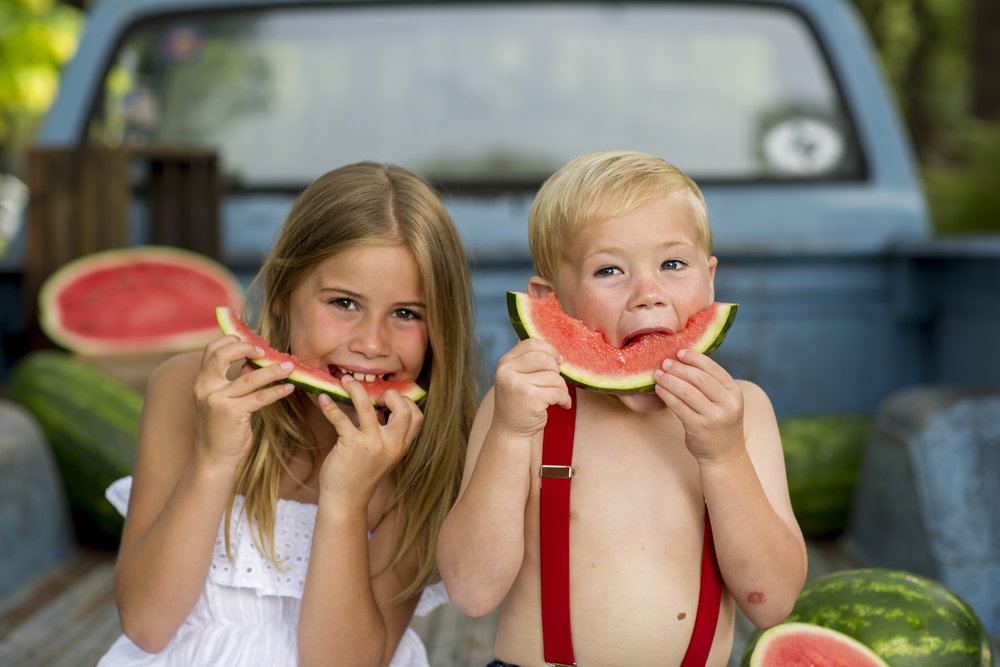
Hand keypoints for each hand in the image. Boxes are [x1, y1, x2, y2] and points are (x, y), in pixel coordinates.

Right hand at [192, 335, 294, 467]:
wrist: (214, 457)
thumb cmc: (222, 427)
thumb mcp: (224, 399)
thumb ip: (236, 380)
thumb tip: (255, 361)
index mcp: (202, 381)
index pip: (212, 350)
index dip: (231, 340)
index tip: (251, 342)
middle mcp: (205, 388)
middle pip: (222, 355)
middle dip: (246, 347)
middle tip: (266, 351)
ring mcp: (217, 400)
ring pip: (249, 377)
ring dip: (272, 371)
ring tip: (289, 367)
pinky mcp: (232, 413)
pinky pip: (259, 397)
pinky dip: (276, 391)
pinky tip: (288, 389)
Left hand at [316, 375, 423, 509]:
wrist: (346, 500)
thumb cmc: (360, 474)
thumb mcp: (383, 455)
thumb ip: (386, 433)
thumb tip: (375, 405)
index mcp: (401, 446)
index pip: (416, 416)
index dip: (405, 402)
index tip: (387, 401)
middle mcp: (391, 444)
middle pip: (404, 408)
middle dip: (390, 394)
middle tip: (374, 395)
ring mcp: (373, 444)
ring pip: (367, 405)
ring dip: (355, 389)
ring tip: (345, 380)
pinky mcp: (352, 445)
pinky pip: (341, 418)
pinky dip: (330, 407)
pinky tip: (323, 400)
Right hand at [491, 338, 571, 438]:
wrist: (511, 431)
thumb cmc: (519, 403)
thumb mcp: (517, 377)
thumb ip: (527, 360)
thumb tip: (546, 341)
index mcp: (505, 363)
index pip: (532, 343)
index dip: (550, 350)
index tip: (558, 360)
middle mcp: (507, 371)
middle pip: (545, 358)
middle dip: (556, 370)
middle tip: (556, 382)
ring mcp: (518, 385)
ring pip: (554, 376)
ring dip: (562, 388)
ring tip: (558, 397)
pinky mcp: (530, 399)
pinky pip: (558, 392)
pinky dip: (565, 399)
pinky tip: (562, 405)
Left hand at [653, 349, 744, 462]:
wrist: (724, 455)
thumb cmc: (719, 423)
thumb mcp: (724, 402)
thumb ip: (712, 384)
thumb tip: (684, 360)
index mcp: (735, 392)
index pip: (713, 369)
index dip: (694, 358)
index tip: (679, 352)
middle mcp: (727, 404)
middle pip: (698, 378)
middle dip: (679, 368)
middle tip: (664, 363)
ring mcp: (713, 417)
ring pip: (686, 391)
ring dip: (669, 380)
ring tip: (658, 375)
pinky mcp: (698, 428)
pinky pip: (678, 407)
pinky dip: (666, 396)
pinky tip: (659, 390)